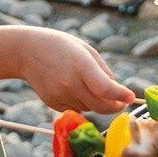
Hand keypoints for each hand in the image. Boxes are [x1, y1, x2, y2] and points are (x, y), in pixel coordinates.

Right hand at [16, 29, 133, 114]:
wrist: (27, 52)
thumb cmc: (61, 47)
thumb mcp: (86, 50)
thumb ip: (103, 71)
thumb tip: (117, 92)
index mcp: (81, 65)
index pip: (105, 88)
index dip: (121, 96)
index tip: (131, 97)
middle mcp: (70, 83)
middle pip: (101, 106)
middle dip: (114, 106)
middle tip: (121, 102)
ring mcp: (60, 95)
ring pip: (89, 109)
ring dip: (97, 103)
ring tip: (87, 84)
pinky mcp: (53, 103)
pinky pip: (76, 109)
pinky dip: (82, 103)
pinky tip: (73, 88)